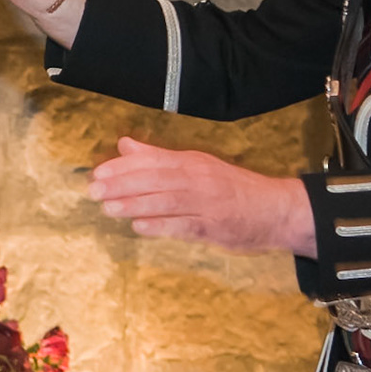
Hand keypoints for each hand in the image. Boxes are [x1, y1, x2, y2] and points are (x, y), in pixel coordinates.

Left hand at [87, 136, 317, 256]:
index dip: (124, 166)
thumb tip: (125, 145)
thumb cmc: (231, 188)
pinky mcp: (214, 227)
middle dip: (122, 184)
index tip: (98, 172)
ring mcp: (207, 203)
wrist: (276, 209)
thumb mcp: (197, 166)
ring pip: (166, 201)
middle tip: (94, 190)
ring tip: (108, 208)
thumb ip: (159, 158)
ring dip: (135, 204)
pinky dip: (161, 225)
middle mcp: (198, 179)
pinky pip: (184, 225)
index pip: (153, 160)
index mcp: (192, 162)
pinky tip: (139, 226)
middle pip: (155, 178)